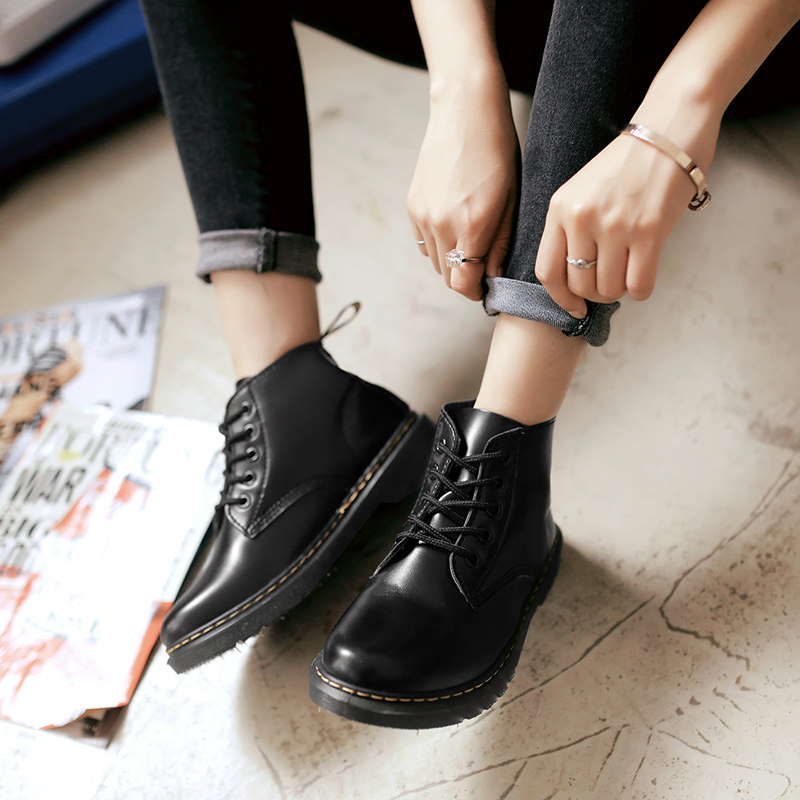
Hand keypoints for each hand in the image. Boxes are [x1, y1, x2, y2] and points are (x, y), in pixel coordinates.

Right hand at [407, 79, 518, 300]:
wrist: (465, 112)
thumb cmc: (498, 152)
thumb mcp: (510, 200)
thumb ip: (500, 244)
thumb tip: (492, 276)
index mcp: (471, 227)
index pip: (463, 284)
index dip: (476, 292)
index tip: (486, 286)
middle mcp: (442, 226)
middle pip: (448, 277)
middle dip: (465, 278)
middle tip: (483, 265)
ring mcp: (423, 216)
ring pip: (435, 262)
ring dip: (452, 261)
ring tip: (470, 241)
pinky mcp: (412, 206)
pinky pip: (424, 242)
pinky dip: (438, 244)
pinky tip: (453, 224)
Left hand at [535, 123, 717, 317]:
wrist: (669, 127)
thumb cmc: (626, 162)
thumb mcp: (581, 190)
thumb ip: (571, 228)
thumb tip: (573, 277)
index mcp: (561, 208)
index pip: (547, 271)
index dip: (559, 298)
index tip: (573, 307)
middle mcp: (583, 218)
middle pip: (580, 284)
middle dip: (594, 294)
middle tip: (608, 285)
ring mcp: (615, 225)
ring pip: (609, 288)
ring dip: (619, 291)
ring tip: (627, 274)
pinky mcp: (649, 231)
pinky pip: (638, 285)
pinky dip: (641, 289)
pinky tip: (644, 275)